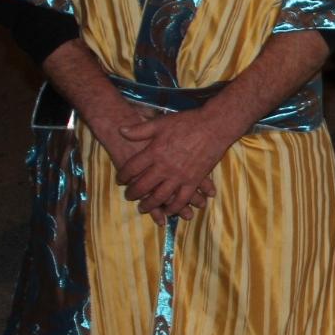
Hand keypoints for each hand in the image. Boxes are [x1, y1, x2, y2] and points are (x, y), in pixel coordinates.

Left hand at [112, 108, 234, 218]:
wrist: (214, 126)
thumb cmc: (187, 122)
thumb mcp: (160, 123)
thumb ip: (140, 130)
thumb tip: (120, 130)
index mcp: (154, 151)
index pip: (132, 168)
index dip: (123, 175)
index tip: (120, 180)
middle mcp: (165, 167)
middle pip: (143, 186)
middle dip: (133, 193)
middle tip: (128, 196)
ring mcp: (179, 176)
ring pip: (160, 197)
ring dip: (150, 204)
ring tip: (143, 208)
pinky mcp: (194, 181)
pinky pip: (182, 199)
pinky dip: (174, 207)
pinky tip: (169, 211)